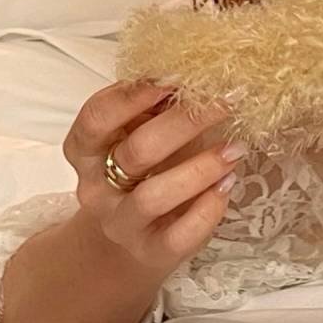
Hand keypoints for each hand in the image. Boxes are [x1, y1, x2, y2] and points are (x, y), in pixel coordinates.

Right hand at [63, 81, 245, 276]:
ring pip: (155, 196)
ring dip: (201, 167)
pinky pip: (179, 235)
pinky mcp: (151, 252)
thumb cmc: (145, 170)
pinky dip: (208, 208)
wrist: (132, 240)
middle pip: (136, 151)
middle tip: (226, 101)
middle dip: (185, 122)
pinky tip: (228, 184)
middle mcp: (98, 188)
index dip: (132, 95)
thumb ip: (154, 107)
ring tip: (235, 148)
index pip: (97, 118)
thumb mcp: (139, 133)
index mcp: (87, 150)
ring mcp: (123, 223)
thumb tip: (197, 70)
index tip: (173, 77)